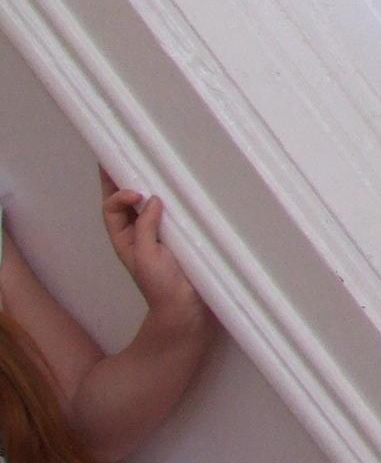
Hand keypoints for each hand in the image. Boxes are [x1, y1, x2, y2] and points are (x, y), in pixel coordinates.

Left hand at [100, 171, 198, 313]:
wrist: (187, 311)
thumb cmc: (161, 287)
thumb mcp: (145, 257)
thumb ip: (145, 227)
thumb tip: (151, 199)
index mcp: (124, 238)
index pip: (112, 209)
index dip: (117, 195)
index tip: (135, 191)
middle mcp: (140, 232)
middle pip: (128, 200)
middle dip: (124, 177)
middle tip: (127, 151)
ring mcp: (162, 232)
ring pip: (150, 203)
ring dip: (150, 185)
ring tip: (154, 163)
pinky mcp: (184, 235)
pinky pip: (175, 211)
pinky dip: (174, 198)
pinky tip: (182, 187)